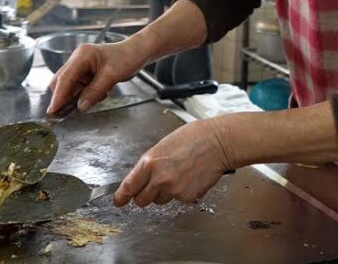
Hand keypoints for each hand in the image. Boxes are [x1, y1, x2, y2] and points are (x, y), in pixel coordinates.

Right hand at [47, 35, 150, 114]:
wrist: (138, 52)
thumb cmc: (127, 57)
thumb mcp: (112, 76)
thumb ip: (94, 92)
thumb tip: (80, 107)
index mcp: (82, 56)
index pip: (64, 78)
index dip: (58, 96)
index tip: (52, 111)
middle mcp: (78, 59)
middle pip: (62, 82)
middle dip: (67, 98)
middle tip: (70, 112)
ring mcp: (81, 66)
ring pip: (71, 87)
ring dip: (80, 96)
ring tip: (101, 94)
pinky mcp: (86, 72)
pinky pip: (80, 87)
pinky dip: (87, 94)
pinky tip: (102, 92)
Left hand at [113, 119, 234, 206]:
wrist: (218, 142)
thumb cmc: (194, 137)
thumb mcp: (163, 145)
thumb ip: (151, 163)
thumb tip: (143, 177)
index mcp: (150, 163)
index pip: (129, 186)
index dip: (122, 196)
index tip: (119, 201)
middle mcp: (159, 179)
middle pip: (142, 200)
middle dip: (146, 195)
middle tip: (155, 184)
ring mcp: (174, 190)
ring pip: (161, 200)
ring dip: (165, 193)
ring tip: (179, 174)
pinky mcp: (188, 196)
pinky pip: (179, 199)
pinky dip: (183, 192)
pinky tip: (190, 177)